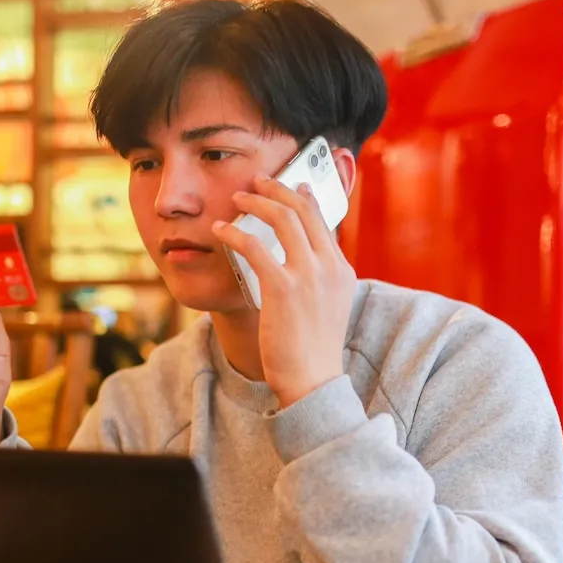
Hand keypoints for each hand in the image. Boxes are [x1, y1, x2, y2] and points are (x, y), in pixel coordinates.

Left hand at [212, 175, 355, 407]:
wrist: (312, 381)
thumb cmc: (313, 351)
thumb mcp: (328, 309)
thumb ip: (319, 282)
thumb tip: (298, 265)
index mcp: (342, 271)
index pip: (323, 221)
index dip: (304, 197)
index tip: (290, 185)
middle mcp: (329, 267)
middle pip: (303, 210)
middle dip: (277, 189)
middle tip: (257, 180)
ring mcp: (308, 276)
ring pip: (281, 218)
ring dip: (255, 202)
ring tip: (236, 198)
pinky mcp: (283, 288)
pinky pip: (254, 246)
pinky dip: (234, 233)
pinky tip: (220, 231)